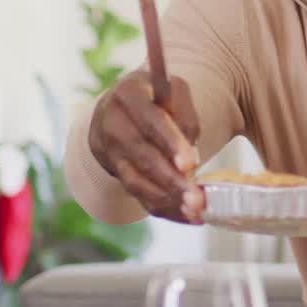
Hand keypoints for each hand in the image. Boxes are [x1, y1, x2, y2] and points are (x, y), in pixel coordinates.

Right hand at [89, 70, 202, 222]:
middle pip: (143, 157)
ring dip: (167, 200)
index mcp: (128, 94)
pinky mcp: (115, 173)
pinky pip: (138, 195)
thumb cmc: (154, 97)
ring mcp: (110, 151)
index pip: (151, 122)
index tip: (191, 163)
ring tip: (195, 211)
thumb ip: (186, 114)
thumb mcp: (173, 89)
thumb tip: (192, 151)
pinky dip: (163, 208)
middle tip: (196, 198)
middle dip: (171, 180)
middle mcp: (112, 123)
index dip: (171, 144)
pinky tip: (186, 216)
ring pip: (136, 182)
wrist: (118, 108)